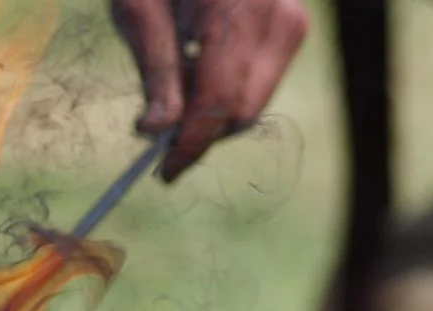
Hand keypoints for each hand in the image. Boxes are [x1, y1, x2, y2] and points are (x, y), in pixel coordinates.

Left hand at [111, 0, 309, 181]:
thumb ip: (154, 71)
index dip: (190, 145)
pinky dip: (227, 90)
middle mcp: (275, 19)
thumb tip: (158, 130)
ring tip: (177, 80)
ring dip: (212, 112)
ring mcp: (291, 22)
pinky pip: (261, 82)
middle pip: (241, 111)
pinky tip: (199, 64)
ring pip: (254, 102)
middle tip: (159, 132)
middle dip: (200, 132)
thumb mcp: (139, 11)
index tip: (164, 172)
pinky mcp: (293, 26)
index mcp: (233, 13)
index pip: (217, 104)